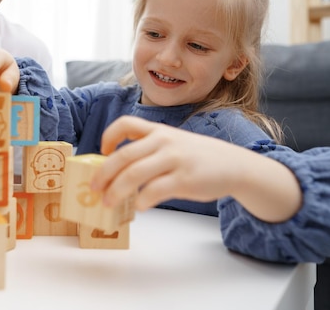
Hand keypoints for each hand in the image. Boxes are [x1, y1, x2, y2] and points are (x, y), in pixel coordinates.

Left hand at [91, 116, 301, 221]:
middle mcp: (164, 142)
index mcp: (158, 131)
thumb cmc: (198, 156)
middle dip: (103, 174)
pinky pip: (154, 191)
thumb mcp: (174, 142)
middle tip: (94, 188)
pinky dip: (141, 201)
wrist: (235, 165)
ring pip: (134, 175)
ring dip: (116, 191)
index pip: (126, 123)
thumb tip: (118, 172)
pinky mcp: (184, 179)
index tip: (101, 152)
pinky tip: (139, 207)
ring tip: (109, 203)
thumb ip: (150, 150)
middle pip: (123, 156)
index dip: (108, 136)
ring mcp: (174, 160)